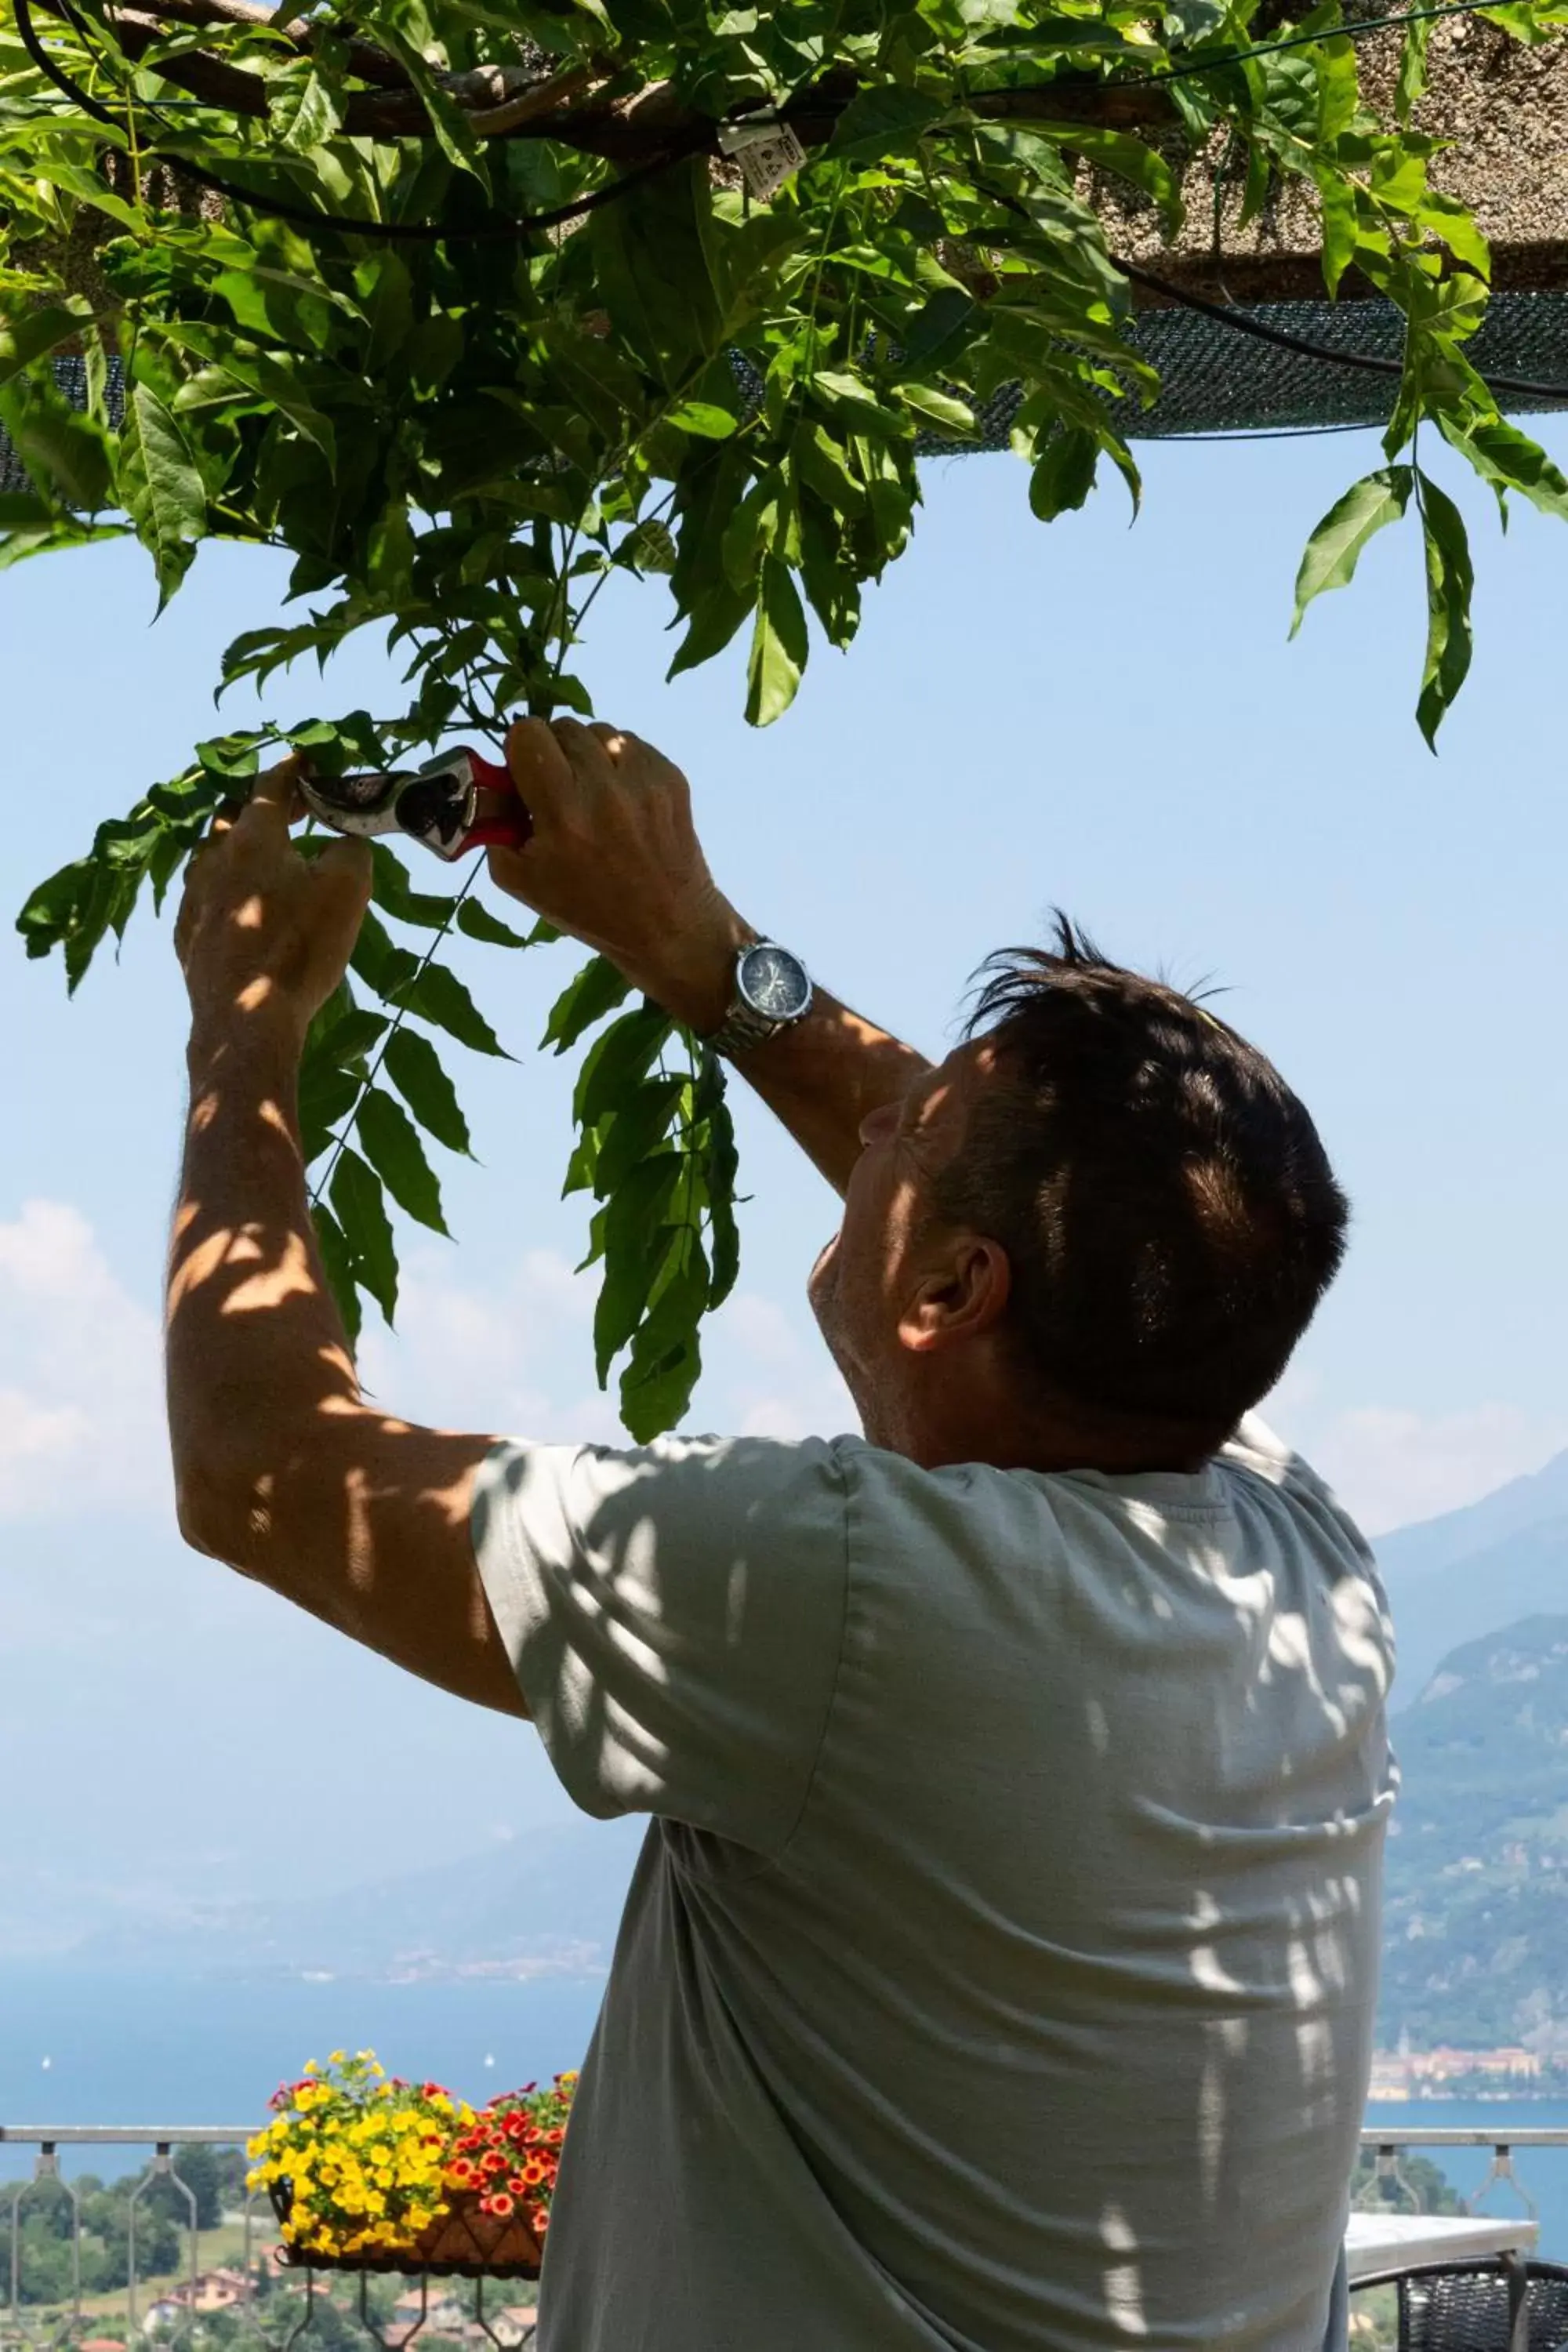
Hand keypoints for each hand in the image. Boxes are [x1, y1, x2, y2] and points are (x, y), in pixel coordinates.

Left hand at [175, 761, 372, 1056]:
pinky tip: (243, 906)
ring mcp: (195, 897)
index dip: (292, 768)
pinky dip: (227, 887)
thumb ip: (350, 849)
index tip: (307, 759)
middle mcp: (215, 858)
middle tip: (295, 809)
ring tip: (268, 857)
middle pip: (235, 814)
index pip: (270, 785)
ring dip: (241, 846)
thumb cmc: (301, 948)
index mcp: (254, 838)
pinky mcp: (188, 934)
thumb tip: (343, 841)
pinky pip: (205, 895)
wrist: (246, 1019)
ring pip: (214, 854)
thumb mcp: (349, 889)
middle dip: (266, 805)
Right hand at [486, 720, 747, 1028]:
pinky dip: (619, 763)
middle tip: (558, 787)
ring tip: (592, 794)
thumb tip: (487, 780)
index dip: (521, 750)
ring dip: (587, 754)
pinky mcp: (672, 777)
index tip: (526, 775)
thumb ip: (493, 824)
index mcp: (563, 813)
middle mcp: (605, 789)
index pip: (529, 734)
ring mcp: (644, 780)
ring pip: (599, 731)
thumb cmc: (586, 908)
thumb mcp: (520, 879)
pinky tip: (621, 798)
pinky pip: (631, 744)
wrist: (667, 926)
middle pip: (563, 727)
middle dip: (553, 751)